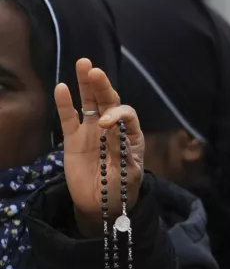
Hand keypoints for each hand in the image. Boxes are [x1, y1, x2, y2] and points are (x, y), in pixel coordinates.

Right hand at [56, 59, 143, 237]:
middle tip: (93, 70)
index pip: (125, 113)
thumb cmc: (122, 187)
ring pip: (88, 103)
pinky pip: (68, 118)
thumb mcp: (127, 170)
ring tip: (83, 64)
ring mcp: (91, 130)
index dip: (116, 113)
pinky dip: (65, 103)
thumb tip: (110, 125)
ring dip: (85, 85)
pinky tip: (62, 88)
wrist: (101, 204)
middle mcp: (111, 127)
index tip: (105, 123)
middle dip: (102, 85)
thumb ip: (119, 148)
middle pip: (107, 100)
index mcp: (130, 133)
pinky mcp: (73, 138)